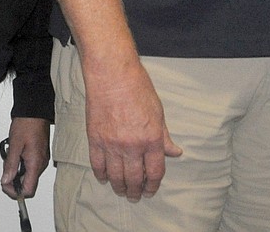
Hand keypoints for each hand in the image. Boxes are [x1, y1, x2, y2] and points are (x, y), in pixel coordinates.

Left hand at [0, 117, 50, 197]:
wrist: (35, 111)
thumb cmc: (27, 124)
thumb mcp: (15, 145)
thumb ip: (10, 165)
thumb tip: (6, 180)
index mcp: (36, 163)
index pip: (28, 190)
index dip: (15, 191)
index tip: (5, 183)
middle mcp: (41, 163)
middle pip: (27, 183)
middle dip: (13, 179)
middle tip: (5, 167)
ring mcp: (41, 159)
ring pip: (28, 174)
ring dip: (17, 170)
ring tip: (10, 156)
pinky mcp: (40, 154)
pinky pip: (30, 165)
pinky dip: (21, 163)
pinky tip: (16, 153)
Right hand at [83, 59, 181, 201]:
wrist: (112, 74)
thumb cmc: (137, 87)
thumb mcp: (158, 112)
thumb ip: (164, 136)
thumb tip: (175, 152)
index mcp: (151, 138)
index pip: (154, 172)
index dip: (153, 185)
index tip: (151, 190)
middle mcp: (132, 145)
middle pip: (134, 179)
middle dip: (136, 191)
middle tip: (136, 196)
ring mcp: (111, 144)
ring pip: (115, 176)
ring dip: (120, 187)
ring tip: (122, 191)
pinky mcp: (94, 140)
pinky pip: (98, 165)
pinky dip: (102, 175)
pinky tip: (105, 178)